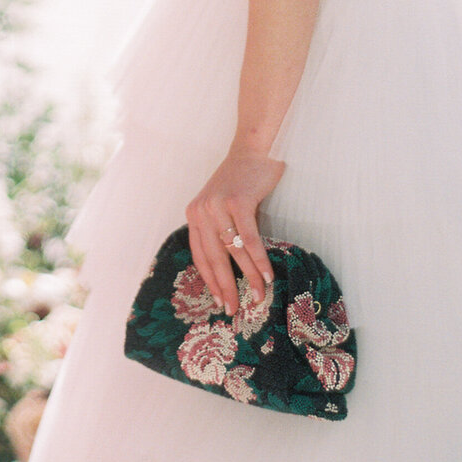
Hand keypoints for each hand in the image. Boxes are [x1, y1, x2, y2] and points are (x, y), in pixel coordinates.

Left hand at [185, 146, 285, 316]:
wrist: (252, 151)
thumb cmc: (240, 183)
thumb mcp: (220, 208)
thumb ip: (219, 231)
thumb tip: (229, 270)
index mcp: (194, 215)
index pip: (199, 256)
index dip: (210, 281)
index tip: (220, 302)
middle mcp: (201, 211)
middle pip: (213, 259)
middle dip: (226, 287)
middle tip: (234, 310)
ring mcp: (217, 206)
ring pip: (233, 252)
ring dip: (248, 278)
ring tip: (258, 296)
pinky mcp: (237, 202)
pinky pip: (248, 239)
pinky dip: (259, 260)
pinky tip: (267, 275)